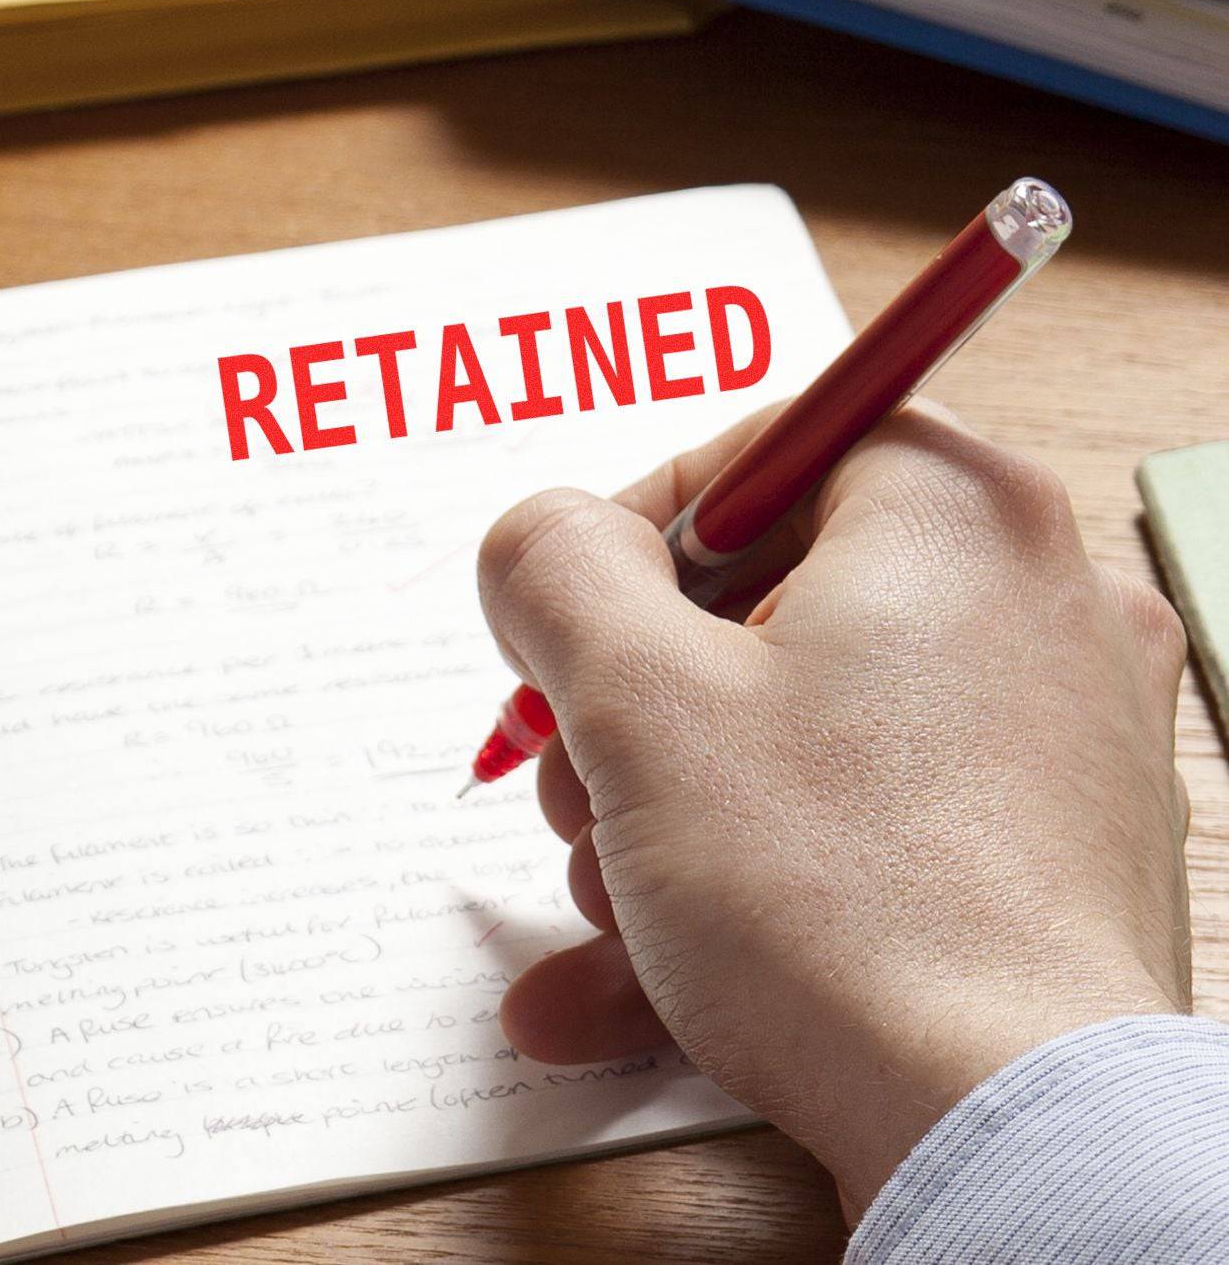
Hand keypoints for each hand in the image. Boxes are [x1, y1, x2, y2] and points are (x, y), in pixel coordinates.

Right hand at [477, 401, 1190, 1219]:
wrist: (1012, 1138)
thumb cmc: (841, 899)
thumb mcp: (636, 699)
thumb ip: (552, 568)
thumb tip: (543, 541)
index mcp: (954, 512)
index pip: (756, 454)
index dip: (627, 539)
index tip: (563, 633)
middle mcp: (1029, 599)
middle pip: (767, 605)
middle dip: (633, 706)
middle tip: (573, 780)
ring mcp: (1050, 731)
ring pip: (801, 733)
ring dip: (667, 812)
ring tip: (604, 903)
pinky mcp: (1043, 847)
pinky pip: (859, 829)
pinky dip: (745, 884)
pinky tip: (621, 984)